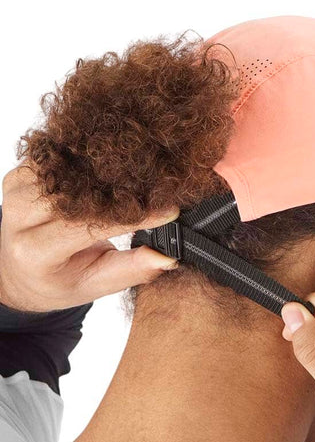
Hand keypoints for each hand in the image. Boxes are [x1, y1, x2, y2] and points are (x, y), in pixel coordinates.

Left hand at [0, 165, 179, 311]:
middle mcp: (18, 216)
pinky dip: (92, 159)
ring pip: (70, 168)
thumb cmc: (60, 280)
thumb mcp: (97, 284)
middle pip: (80, 192)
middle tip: (163, 188)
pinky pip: (60, 157)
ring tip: (146, 174)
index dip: (133, 218)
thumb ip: (132, 269)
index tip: (169, 211)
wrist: (22, 271)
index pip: (89, 225)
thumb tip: (167, 256)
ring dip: (110, 169)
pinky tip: (117, 163)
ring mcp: (17, 190)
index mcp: (34, 251)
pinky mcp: (22, 173)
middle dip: (125, 188)